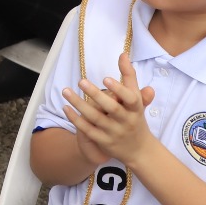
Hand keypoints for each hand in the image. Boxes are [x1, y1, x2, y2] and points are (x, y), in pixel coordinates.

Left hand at [63, 53, 156, 167]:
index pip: (130, 98)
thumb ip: (129, 77)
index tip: (106, 78)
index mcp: (135, 109)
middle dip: (96, 95)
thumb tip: (123, 54)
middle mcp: (126, 121)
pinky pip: (87, 130)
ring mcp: (114, 132)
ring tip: (66, 91)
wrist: (139, 150)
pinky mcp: (103, 141)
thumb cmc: (135, 117)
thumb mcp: (136, 99)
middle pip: (111, 108)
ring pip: (95, 118)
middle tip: (81, 81)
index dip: (119, 89)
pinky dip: (76, 119)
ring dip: (79, 105)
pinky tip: (66, 108)